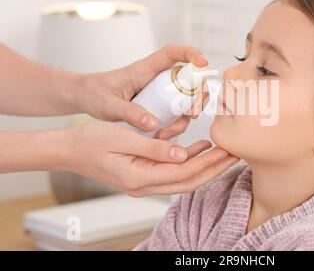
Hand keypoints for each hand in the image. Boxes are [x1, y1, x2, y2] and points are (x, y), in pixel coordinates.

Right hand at [63, 121, 239, 195]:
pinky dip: (188, 161)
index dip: (208, 162)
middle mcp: (144, 186)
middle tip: (234, 155)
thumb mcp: (123, 139)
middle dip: (213, 169)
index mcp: (140, 178)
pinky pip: (171, 171)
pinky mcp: (142, 175)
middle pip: (189, 181)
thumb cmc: (91, 141)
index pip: (184, 173)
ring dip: (204, 166)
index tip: (227, 150)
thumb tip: (184, 154)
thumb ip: (155, 148)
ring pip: (182, 178)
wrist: (68, 149)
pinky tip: (200, 148)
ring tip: (224, 152)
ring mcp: (143, 183)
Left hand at [75, 44, 207, 130]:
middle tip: (192, 113)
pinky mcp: (159, 106)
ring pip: (184, 101)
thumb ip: (129, 113)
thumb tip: (153, 123)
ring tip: (166, 134)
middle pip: (188, 80)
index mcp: (145, 69)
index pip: (172, 53)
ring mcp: (160, 93)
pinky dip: (174, 126)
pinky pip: (175, 115)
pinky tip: (162, 137)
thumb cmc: (95, 93)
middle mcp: (157, 79)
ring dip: (184, 118)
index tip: (203, 62)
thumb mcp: (109, 105)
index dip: (190, 53)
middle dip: (197, 96)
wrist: (86, 99)